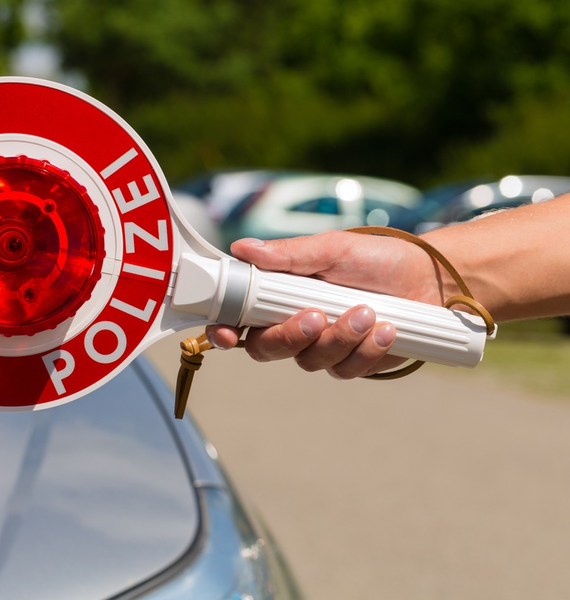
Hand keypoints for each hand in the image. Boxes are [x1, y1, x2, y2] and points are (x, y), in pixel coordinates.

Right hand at [206, 231, 441, 378]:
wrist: (430, 279)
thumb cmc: (377, 258)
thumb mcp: (332, 248)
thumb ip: (288, 254)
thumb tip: (242, 248)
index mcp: (278, 295)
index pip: (239, 319)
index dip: (225, 331)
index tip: (228, 333)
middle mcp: (293, 324)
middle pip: (265, 349)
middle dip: (290, 337)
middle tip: (316, 317)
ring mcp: (322, 347)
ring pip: (309, 361)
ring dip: (340, 338)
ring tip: (368, 311)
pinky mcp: (351, 363)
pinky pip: (345, 369)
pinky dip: (365, 350)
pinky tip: (386, 329)